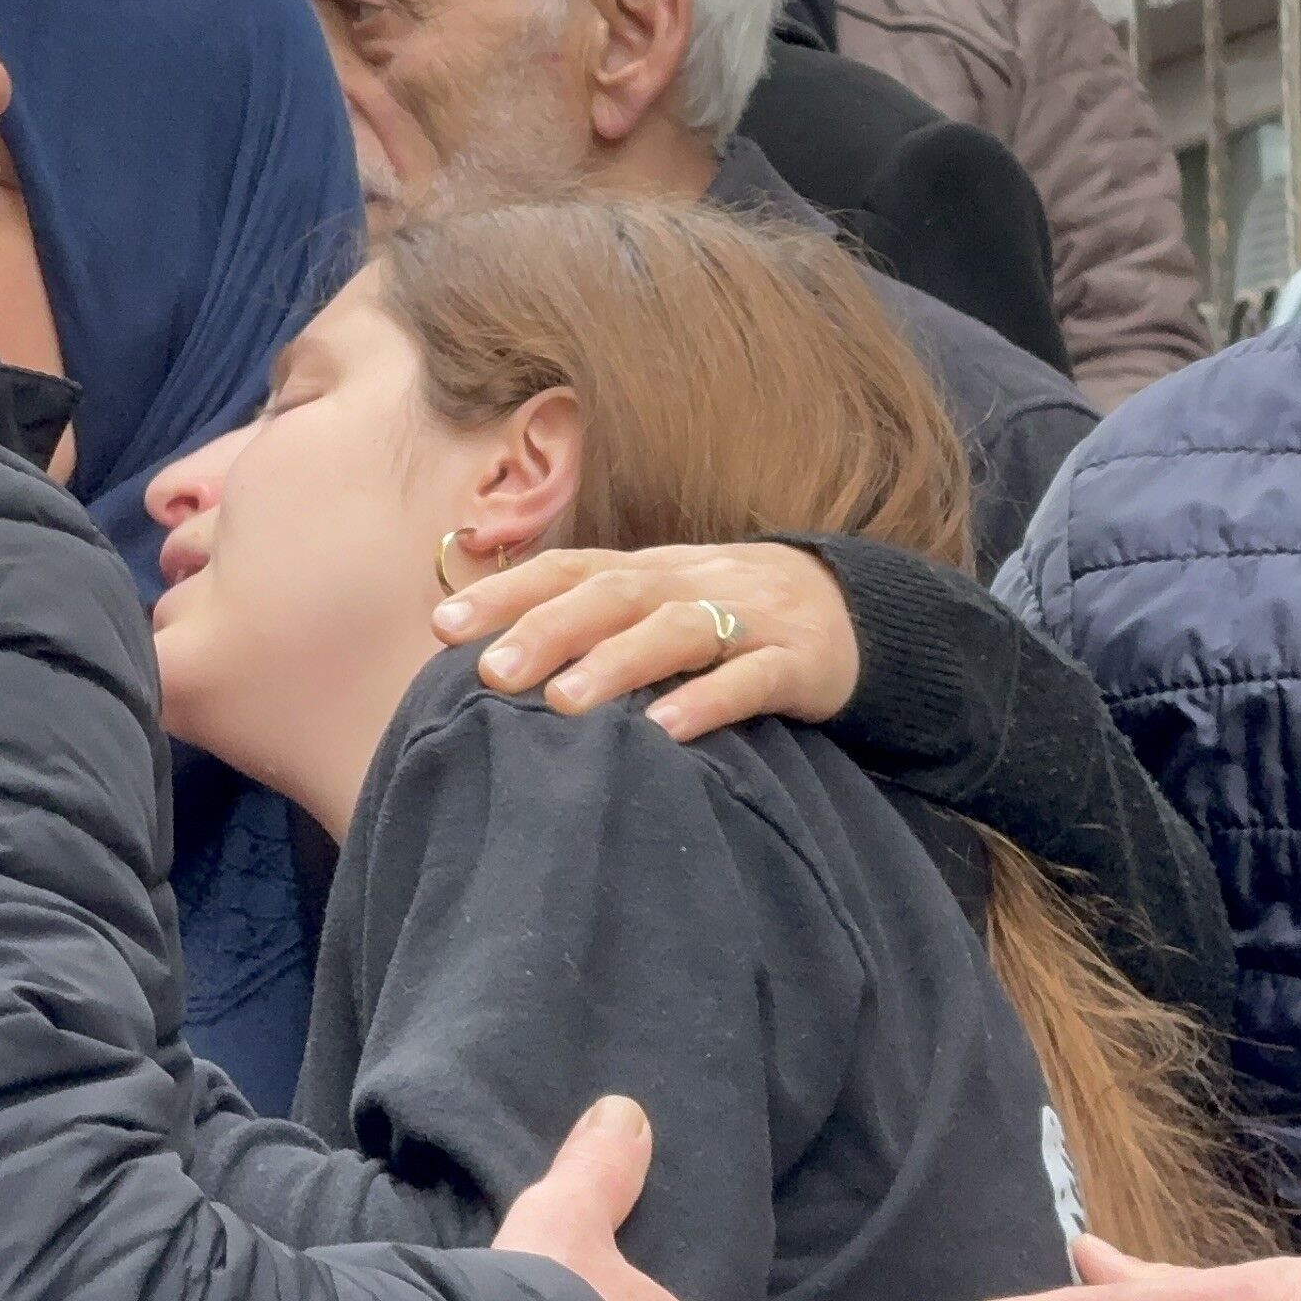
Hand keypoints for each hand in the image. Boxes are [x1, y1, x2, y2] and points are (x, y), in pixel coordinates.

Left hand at [430, 544, 855, 742]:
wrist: (857, 610)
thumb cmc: (729, 618)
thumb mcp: (661, 607)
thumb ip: (592, 625)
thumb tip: (490, 660)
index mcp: (650, 572)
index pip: (569, 569)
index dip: (507, 591)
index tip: (444, 625)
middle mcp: (691, 585)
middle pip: (612, 595)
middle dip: (547, 629)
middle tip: (491, 673)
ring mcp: (748, 620)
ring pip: (676, 631)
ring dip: (617, 664)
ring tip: (563, 703)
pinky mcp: (800, 663)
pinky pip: (752, 679)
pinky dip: (709, 700)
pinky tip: (666, 731)